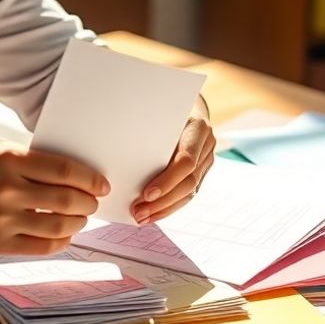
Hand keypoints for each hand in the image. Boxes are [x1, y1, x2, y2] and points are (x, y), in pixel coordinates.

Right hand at [0, 141, 109, 254]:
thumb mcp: (4, 151)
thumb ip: (39, 163)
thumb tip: (83, 180)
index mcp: (10, 160)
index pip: (64, 170)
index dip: (90, 179)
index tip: (102, 185)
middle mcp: (6, 190)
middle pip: (65, 200)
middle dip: (88, 203)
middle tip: (93, 202)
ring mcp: (0, 219)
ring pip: (58, 226)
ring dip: (78, 222)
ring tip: (79, 217)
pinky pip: (41, 247)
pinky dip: (61, 241)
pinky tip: (64, 233)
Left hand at [131, 96, 215, 223]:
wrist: (187, 105)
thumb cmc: (166, 108)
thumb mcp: (158, 112)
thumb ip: (148, 129)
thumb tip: (117, 148)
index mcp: (198, 128)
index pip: (185, 161)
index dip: (167, 180)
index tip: (146, 194)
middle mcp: (206, 145)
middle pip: (188, 182)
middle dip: (162, 201)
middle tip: (138, 212)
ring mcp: (207, 160)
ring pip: (189, 192)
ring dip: (164, 209)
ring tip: (142, 217)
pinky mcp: (202, 171)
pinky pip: (187, 194)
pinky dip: (169, 206)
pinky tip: (153, 214)